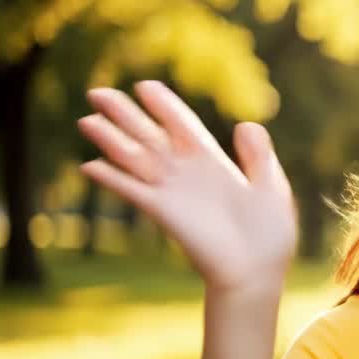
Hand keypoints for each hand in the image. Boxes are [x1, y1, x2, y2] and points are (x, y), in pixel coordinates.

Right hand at [77, 81, 296, 293]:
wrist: (256, 273)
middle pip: (150, 137)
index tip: (145, 86)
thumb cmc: (269, 235)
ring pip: (135, 159)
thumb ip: (259, 157)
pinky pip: (134, 192)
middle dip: (126, 115)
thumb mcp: (272, 188)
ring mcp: (173, 193)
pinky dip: (114, 179)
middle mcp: (187, 174)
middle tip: (98, 93)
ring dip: (110, 140)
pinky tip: (91, 166)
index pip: (183, 126)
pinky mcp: (164, 214)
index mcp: (213, 163)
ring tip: (86, 120)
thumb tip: (244, 124)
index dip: (164, 106)